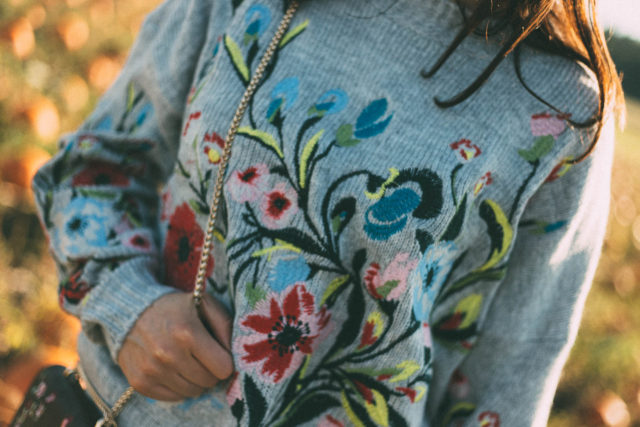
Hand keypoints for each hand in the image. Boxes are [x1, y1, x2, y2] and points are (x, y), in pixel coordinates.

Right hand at [117, 292, 233, 400]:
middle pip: (209, 381)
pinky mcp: (140, 382)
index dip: (225, 361)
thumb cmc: (175, 308)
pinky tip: (174, 369)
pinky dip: (179, 386)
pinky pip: (174, 397)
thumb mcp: (204, 304)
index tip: (218, 352)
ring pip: (193, 392)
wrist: (131, 311)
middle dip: (211, 370)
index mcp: (187, 333)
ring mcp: (152, 370)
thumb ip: (225, 325)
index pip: (223, 368)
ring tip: (188, 361)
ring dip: (196, 379)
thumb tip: (235, 352)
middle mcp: (168, 354)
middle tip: (203, 355)